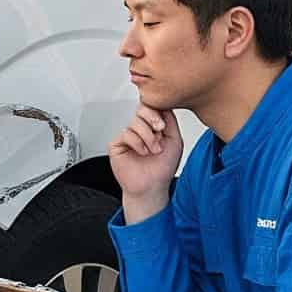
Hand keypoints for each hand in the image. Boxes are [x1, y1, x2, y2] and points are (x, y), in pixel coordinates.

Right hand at [109, 98, 182, 222]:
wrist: (151, 187)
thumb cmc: (162, 168)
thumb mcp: (175, 140)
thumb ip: (170, 121)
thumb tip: (165, 105)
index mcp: (152, 127)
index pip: (152, 108)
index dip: (157, 112)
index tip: (163, 125)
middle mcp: (140, 130)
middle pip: (141, 109)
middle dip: (152, 119)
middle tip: (159, 131)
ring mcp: (128, 136)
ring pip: (135, 123)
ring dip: (148, 137)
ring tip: (153, 150)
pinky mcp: (116, 144)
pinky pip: (126, 134)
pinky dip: (138, 144)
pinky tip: (143, 153)